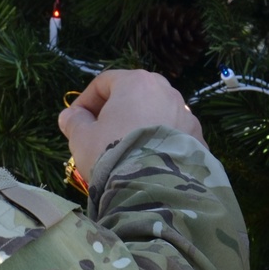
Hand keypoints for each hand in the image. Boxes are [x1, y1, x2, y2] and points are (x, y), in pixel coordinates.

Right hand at [58, 69, 205, 182]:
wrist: (155, 187)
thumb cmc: (113, 153)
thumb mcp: (82, 138)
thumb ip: (74, 122)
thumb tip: (70, 116)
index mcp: (136, 82)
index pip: (104, 82)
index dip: (85, 101)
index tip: (75, 121)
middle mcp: (165, 91)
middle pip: (133, 96)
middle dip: (113, 112)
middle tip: (99, 134)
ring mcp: (186, 115)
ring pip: (154, 114)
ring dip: (137, 126)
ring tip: (124, 151)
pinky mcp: (199, 138)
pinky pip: (171, 135)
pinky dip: (157, 142)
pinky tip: (146, 162)